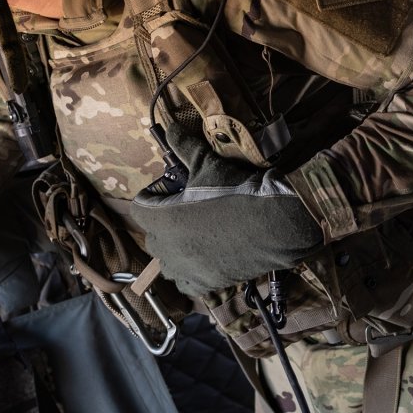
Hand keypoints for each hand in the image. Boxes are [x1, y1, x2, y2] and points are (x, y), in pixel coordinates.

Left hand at [129, 118, 322, 296]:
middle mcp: (168, 249)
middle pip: (151, 237)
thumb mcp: (208, 165)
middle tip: (183, 208)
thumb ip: (184, 148)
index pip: (139, 208)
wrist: (274, 222)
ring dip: (173, 250)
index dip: (151, 195)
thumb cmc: (236, 191)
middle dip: (161, 222)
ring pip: (166, 263)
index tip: (167, 189)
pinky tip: (203, 260)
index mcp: (162, 219)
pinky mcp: (206, 284)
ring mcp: (187, 270)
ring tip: (192, 236)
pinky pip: (186, 284)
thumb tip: (169, 128)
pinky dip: (190, 274)